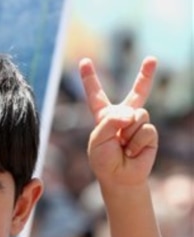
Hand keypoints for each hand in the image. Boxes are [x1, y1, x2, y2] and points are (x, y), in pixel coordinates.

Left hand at [79, 56, 157, 187]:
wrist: (119, 177)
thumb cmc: (104, 159)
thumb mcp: (97, 139)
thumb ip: (110, 122)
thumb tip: (131, 114)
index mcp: (103, 115)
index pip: (95, 93)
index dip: (90, 77)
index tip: (84, 61)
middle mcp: (123, 116)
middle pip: (137, 92)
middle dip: (145, 75)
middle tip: (152, 59)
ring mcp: (137, 123)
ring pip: (136, 114)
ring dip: (128, 132)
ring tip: (123, 145)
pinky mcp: (150, 133)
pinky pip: (145, 128)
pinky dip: (136, 142)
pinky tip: (132, 151)